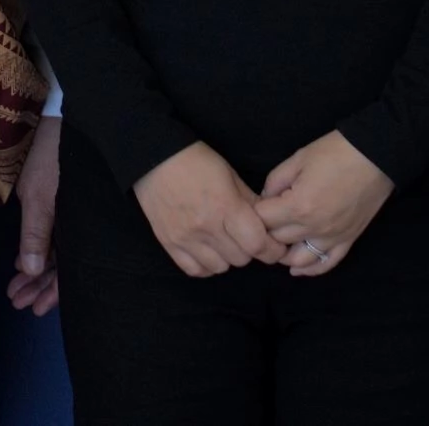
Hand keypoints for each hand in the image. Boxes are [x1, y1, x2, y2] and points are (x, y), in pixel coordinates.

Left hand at [6, 117, 61, 314]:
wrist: (69, 116)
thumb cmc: (53, 155)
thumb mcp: (39, 192)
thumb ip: (36, 231)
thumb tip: (30, 270)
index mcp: (78, 226)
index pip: (68, 270)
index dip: (51, 292)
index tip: (31, 308)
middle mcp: (80, 224)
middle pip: (64, 265)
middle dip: (40, 287)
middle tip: (18, 304)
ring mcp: (75, 214)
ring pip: (61, 253)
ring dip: (38, 272)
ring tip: (17, 290)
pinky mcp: (69, 203)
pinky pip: (59, 236)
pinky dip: (42, 250)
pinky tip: (27, 261)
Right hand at [134, 142, 286, 276]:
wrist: (154, 158)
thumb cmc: (197, 161)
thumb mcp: (230, 174)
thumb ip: (250, 201)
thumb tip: (269, 222)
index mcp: (225, 206)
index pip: (257, 244)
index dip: (272, 249)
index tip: (275, 246)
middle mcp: (206, 227)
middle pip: (241, 258)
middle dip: (251, 250)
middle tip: (247, 237)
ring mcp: (185, 238)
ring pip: (220, 268)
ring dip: (228, 257)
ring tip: (225, 241)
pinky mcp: (169, 244)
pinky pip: (195, 270)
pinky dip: (206, 265)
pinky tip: (208, 250)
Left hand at [253, 130, 392, 276]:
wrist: (376, 155)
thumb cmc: (335, 153)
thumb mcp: (298, 159)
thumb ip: (275, 181)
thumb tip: (265, 199)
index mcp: (298, 206)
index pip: (262, 222)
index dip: (254, 213)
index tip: (255, 205)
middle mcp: (313, 228)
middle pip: (277, 241)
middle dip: (267, 231)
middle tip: (265, 220)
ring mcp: (332, 238)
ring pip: (298, 260)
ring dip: (284, 254)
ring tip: (279, 242)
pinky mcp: (348, 241)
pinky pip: (326, 264)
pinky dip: (310, 269)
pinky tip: (298, 268)